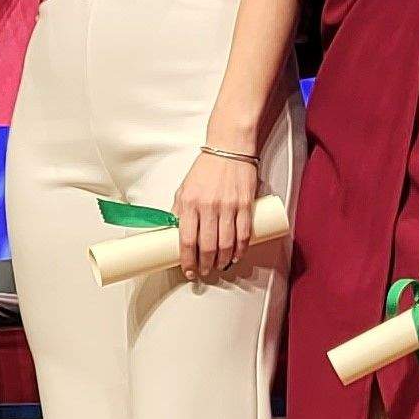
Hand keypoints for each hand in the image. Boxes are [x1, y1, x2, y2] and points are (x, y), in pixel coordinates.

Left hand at [172, 152, 259, 281]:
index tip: (188, 271)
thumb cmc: (206, 167)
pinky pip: (244, 233)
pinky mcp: (245, 204)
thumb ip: (180, 210)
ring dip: (222, 260)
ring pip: (226, 243)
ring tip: (219, 266)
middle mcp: (209, 206)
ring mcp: (229, 206)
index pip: (187, 239)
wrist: (229, 147)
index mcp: (190, 202)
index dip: (187, 260)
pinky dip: (240, 249)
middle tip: (204, 271)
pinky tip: (236, 256)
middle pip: (208, 245)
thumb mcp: (184, 187)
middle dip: (205, 264)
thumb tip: (173, 231)